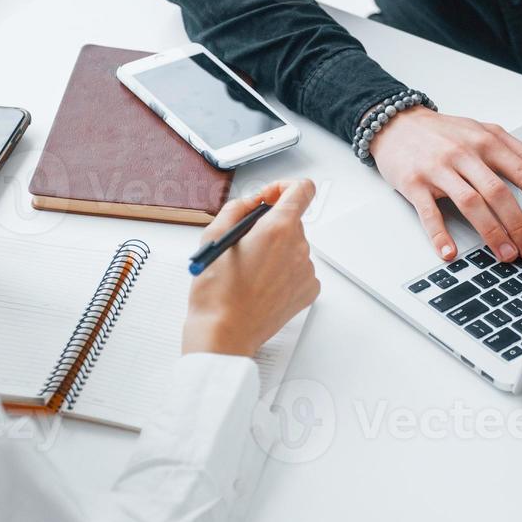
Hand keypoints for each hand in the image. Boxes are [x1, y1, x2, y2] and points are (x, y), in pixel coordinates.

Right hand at [183, 180, 320, 356]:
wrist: (225, 333)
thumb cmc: (217, 293)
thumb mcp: (213, 236)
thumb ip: (236, 208)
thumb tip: (250, 202)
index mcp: (277, 229)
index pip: (302, 189)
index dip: (283, 188)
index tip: (268, 198)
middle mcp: (298, 247)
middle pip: (292, 220)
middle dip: (269, 225)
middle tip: (244, 243)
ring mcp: (306, 271)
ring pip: (293, 246)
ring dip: (275, 250)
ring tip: (249, 270)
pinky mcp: (308, 290)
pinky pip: (298, 269)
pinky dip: (283, 271)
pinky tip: (261, 284)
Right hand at [370, 107, 521, 262]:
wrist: (396, 123)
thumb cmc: (443, 132)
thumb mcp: (484, 131)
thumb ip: (518, 151)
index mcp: (488, 142)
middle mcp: (465, 154)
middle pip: (500, 193)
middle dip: (521, 226)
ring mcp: (439, 169)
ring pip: (471, 203)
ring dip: (491, 232)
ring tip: (505, 255)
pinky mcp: (414, 183)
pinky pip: (429, 212)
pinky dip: (440, 234)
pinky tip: (450, 252)